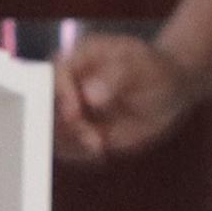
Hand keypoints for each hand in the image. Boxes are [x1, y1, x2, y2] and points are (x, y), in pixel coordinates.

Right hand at [53, 33, 207, 162]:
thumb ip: (114, 77)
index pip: (52, 76)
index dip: (60, 96)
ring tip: (99, 144)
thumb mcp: (141, 67)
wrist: (167, 91)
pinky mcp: (73, 131)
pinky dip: (78, 153)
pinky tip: (100, 151)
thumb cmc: (154, 70)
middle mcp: (63, 84)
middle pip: (44, 107)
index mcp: (75, 58)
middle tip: (92, 138)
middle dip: (63, 126)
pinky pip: (64, 147)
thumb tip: (89, 96)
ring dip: (70, 143)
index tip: (76, 114)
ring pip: (50, 130)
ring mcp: (66, 108)